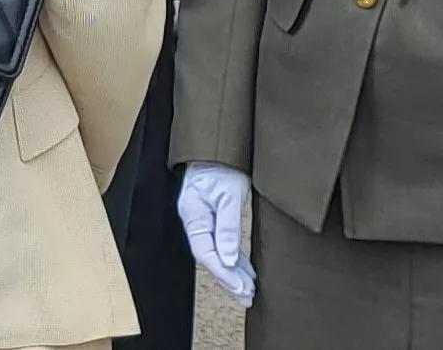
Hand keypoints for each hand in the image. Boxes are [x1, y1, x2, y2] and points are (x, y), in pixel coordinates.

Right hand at [177, 164, 255, 305]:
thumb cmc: (222, 166)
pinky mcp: (213, 218)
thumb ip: (227, 227)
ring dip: (233, 273)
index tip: (241, 287)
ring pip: (217, 254)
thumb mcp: (229, 194)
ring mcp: (203, 221)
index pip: (205, 252)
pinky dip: (235, 260)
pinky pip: (222, 245)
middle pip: (210, 257)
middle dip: (229, 279)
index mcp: (193, 215)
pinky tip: (246, 272)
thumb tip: (229, 259)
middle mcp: (195, 221)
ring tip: (249, 291)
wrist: (218, 147)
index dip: (223, 272)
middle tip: (248, 296)